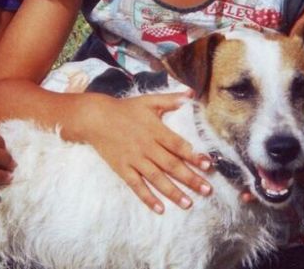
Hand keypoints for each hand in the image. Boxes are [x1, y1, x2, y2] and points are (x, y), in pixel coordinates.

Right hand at [77, 92, 212, 213]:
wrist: (95, 118)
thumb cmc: (125, 109)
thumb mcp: (148, 100)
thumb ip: (171, 99)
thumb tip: (191, 94)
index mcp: (155, 130)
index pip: (178, 145)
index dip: (193, 155)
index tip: (207, 165)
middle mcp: (146, 146)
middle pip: (171, 165)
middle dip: (190, 178)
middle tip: (207, 190)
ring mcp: (134, 159)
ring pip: (156, 178)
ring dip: (173, 192)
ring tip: (188, 203)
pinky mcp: (122, 168)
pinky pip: (136, 186)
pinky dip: (147, 197)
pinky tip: (160, 209)